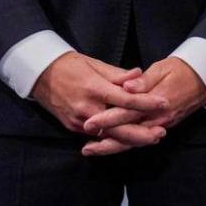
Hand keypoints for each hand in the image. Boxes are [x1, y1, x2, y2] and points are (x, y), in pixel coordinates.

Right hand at [31, 52, 167, 150]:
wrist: (41, 75)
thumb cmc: (71, 65)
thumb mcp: (95, 64)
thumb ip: (118, 74)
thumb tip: (140, 74)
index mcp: (95, 88)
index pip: (125, 99)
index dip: (146, 103)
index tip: (163, 103)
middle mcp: (87, 108)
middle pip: (118, 127)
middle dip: (141, 133)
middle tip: (161, 133)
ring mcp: (79, 121)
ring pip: (108, 135)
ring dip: (130, 139)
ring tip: (150, 139)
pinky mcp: (73, 127)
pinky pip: (96, 136)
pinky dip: (113, 139)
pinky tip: (128, 141)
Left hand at [81, 56, 205, 155]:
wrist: (204, 78)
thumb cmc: (181, 69)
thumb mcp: (162, 68)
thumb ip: (144, 80)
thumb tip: (126, 86)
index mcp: (157, 101)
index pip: (128, 112)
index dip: (108, 118)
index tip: (89, 122)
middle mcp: (159, 117)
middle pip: (129, 134)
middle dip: (106, 141)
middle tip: (85, 147)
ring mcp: (162, 124)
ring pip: (134, 141)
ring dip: (113, 147)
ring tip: (91, 150)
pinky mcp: (163, 126)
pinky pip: (141, 139)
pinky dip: (125, 144)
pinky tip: (110, 144)